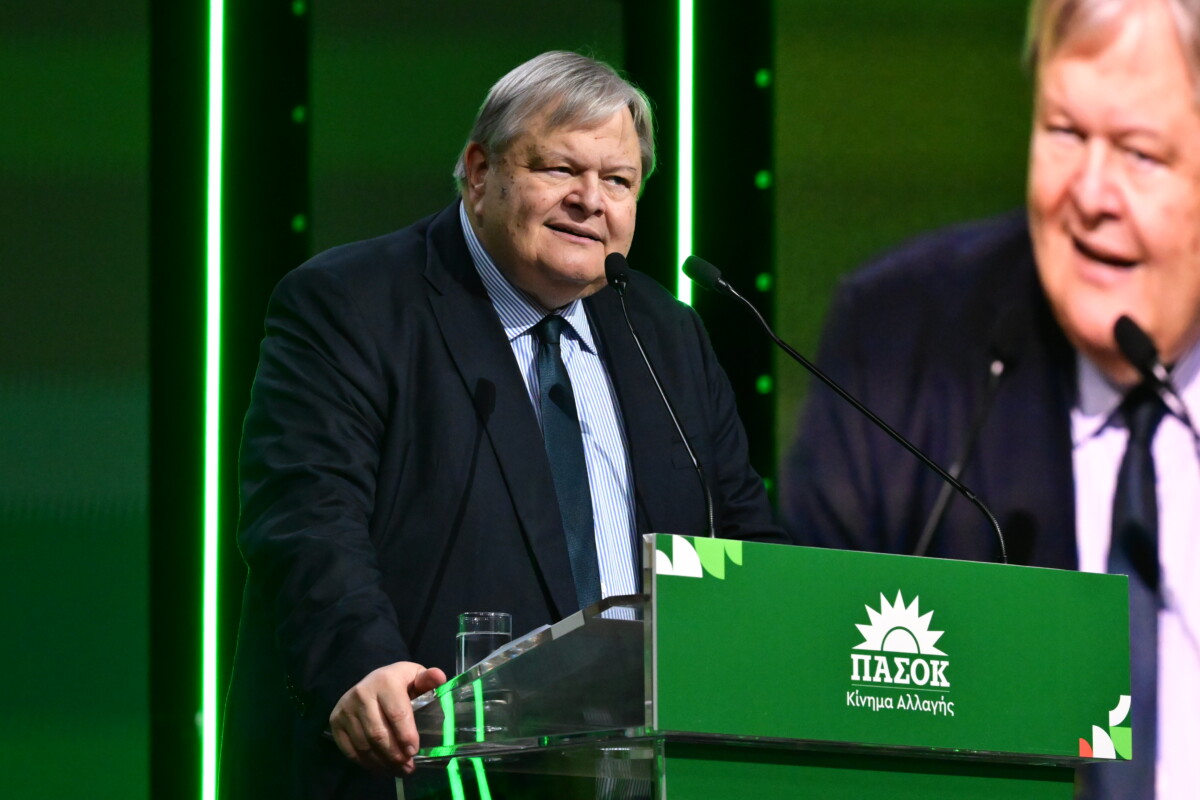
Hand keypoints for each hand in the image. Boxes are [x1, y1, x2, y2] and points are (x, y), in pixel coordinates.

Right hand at [329, 661, 447, 774]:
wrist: (370, 682)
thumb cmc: (399, 682)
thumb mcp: (415, 676)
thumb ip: (428, 679)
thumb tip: (440, 677)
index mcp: (385, 681)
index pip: (396, 713)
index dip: (406, 735)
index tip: (414, 752)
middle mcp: (362, 693)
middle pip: (378, 733)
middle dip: (395, 755)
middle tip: (409, 767)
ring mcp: (346, 709)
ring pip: (364, 745)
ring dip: (382, 763)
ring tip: (398, 770)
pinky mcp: (335, 721)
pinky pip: (350, 750)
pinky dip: (367, 763)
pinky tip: (381, 767)